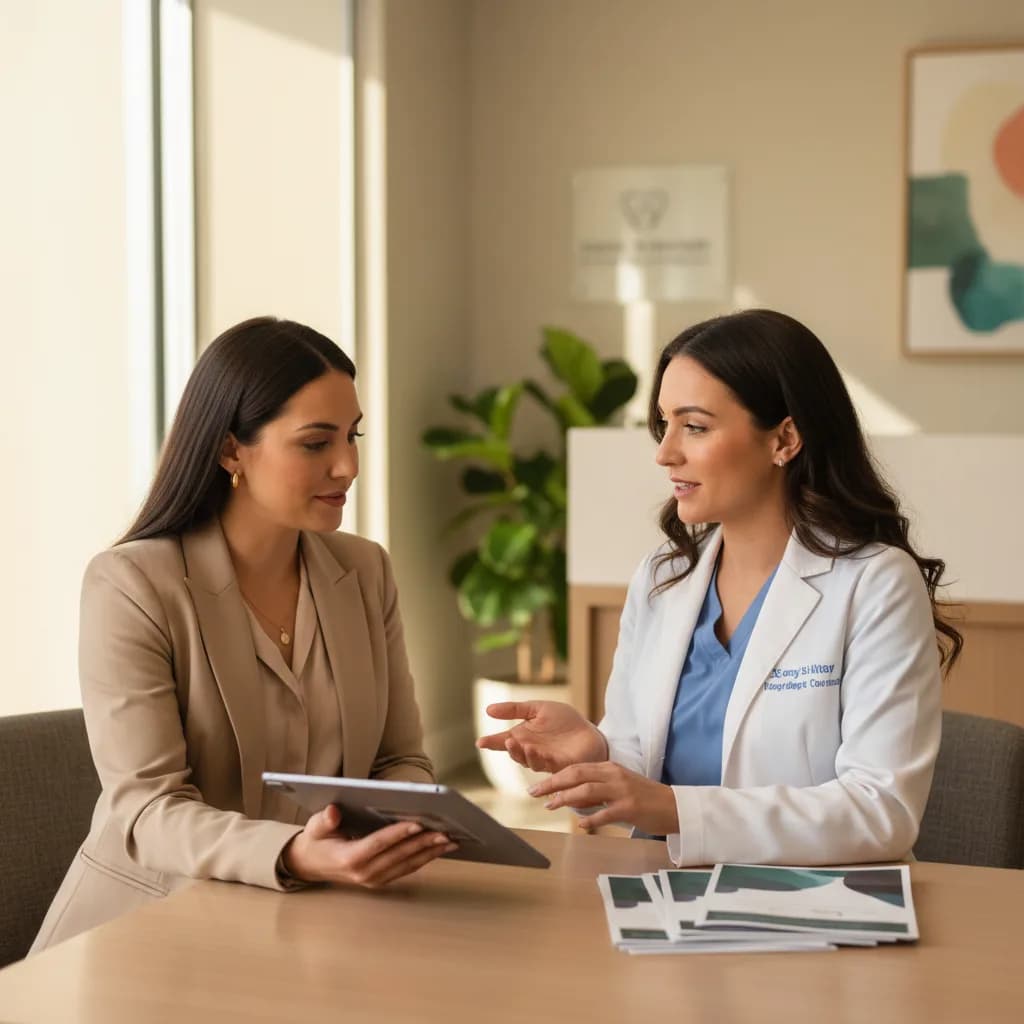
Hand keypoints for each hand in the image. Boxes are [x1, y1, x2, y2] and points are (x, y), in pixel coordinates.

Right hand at [281, 805, 455, 887]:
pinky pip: (407, 868)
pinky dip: (425, 858)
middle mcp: (364, 873)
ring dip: (430, 852)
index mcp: (349, 858)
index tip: (417, 824)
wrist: (311, 864)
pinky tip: (440, 848)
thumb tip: (333, 812)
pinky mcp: (382, 880)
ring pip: (408, 864)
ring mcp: (374, 879)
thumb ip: (324, 819)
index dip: (398, 834)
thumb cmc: (316, 840)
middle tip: (445, 830)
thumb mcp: (315, 826)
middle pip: (399, 855)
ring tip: (450, 839)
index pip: (378, 844)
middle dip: (423, 843)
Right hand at [475, 700, 607, 773]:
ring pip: (528, 761)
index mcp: (524, 737)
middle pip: (515, 753)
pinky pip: (545, 764)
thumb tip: (488, 709)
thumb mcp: (538, 708)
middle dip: (509, 748)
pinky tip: (533, 750)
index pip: (504, 741)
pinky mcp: (559, 765)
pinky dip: (537, 758)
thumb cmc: (565, 722)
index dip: (492, 742)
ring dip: (522, 754)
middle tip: (506, 741)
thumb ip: (515, 709)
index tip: (480, 742)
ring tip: (517, 743)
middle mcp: (531, 750)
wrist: (589, 732)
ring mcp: (544, 759)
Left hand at [529, 762, 678, 835]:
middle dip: (552, 784)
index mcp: (609, 767)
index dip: (554, 776)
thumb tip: (570, 798)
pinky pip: (605, 812)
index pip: (575, 768)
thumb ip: (596, 789)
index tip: (537, 786)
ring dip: (565, 798)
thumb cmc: (644, 798)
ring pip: (587, 790)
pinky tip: (580, 825)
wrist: (674, 806)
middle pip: (576, 775)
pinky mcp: (630, 808)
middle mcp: (613, 775)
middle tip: (534, 793)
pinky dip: (591, 818)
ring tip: (550, 806)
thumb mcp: (618, 786)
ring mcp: (622, 790)